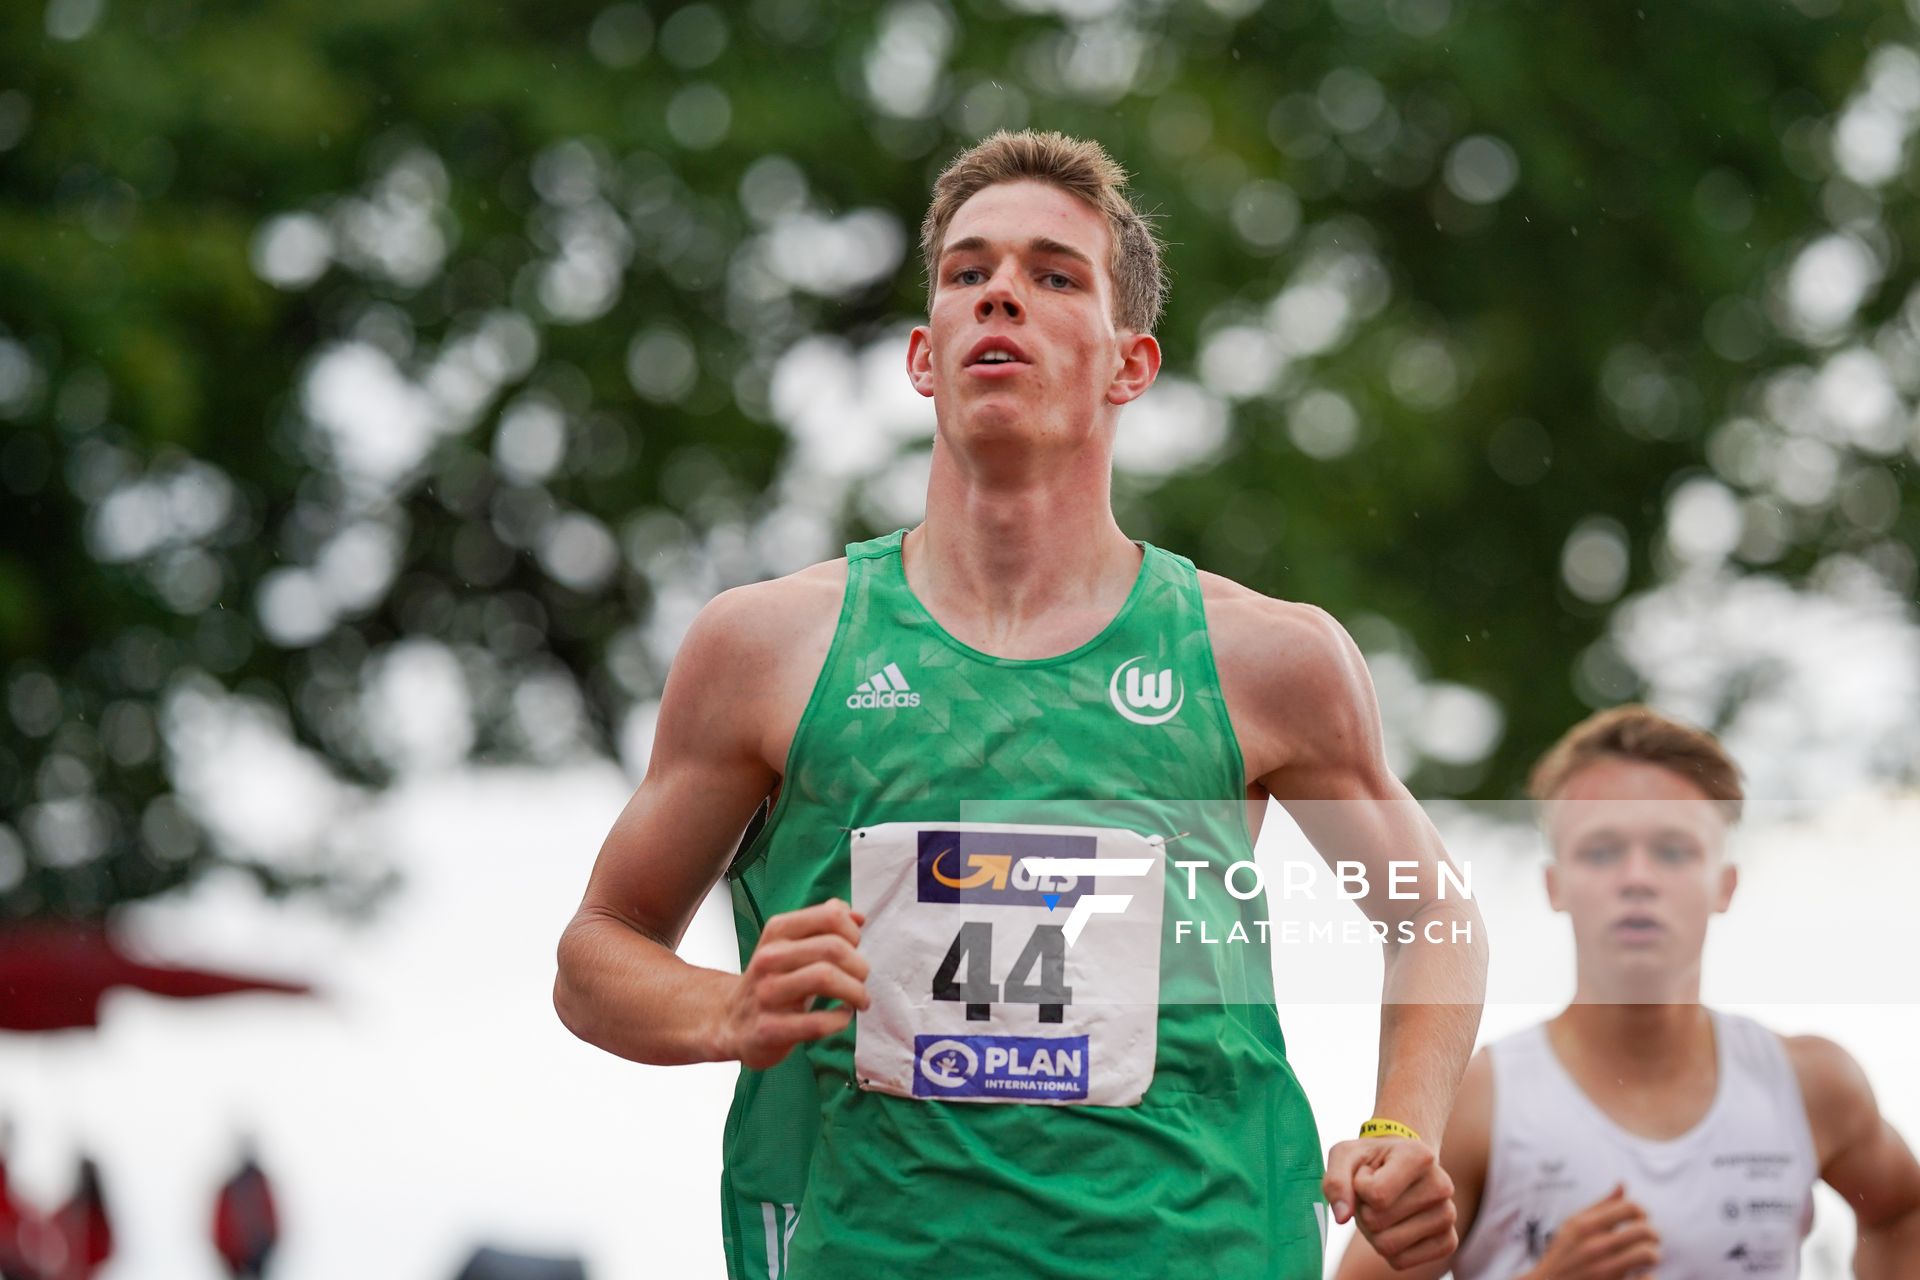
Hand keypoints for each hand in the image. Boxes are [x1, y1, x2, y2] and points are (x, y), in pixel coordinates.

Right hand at [717, 898, 869, 1068]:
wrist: (730, 1020)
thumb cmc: (771, 980)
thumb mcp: (790, 944)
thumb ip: (823, 925)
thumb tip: (857, 916)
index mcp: (777, 932)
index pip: (830, 916)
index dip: (853, 932)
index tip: (856, 948)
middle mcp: (769, 958)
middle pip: (833, 948)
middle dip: (860, 965)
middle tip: (861, 979)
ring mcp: (767, 994)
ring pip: (825, 978)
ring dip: (856, 991)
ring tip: (859, 999)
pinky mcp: (769, 1029)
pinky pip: (816, 1022)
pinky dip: (840, 1020)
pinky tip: (842, 1017)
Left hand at [1324, 1136, 1456, 1269]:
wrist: (1399, 1164)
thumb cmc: (1370, 1160)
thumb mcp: (1345, 1156)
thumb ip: (1336, 1181)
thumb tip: (1342, 1216)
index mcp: (1419, 1155)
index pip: (1376, 1194)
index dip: (1358, 1188)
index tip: (1367, 1174)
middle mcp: (1441, 1185)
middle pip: (1377, 1222)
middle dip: (1364, 1211)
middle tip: (1373, 1195)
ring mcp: (1448, 1215)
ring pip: (1387, 1246)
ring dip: (1373, 1231)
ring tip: (1383, 1209)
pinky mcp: (1448, 1242)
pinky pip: (1400, 1262)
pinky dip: (1388, 1249)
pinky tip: (1396, 1225)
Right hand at [1519, 1185, 1660, 1279]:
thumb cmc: (1563, 1255)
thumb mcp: (1573, 1226)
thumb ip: (1600, 1206)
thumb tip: (1623, 1184)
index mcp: (1586, 1226)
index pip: (1631, 1208)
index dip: (1642, 1212)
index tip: (1640, 1220)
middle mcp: (1594, 1246)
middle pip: (1645, 1231)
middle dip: (1652, 1235)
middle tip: (1648, 1240)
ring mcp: (1603, 1271)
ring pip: (1649, 1255)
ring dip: (1652, 1256)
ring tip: (1645, 1258)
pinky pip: (1646, 1279)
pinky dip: (1647, 1277)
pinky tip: (1640, 1275)